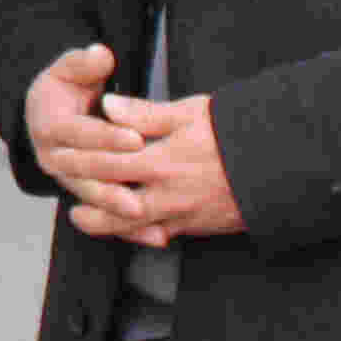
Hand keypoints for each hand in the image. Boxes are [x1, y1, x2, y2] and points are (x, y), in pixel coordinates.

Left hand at [41, 86, 241, 245]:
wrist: (280, 166)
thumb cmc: (236, 134)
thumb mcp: (191, 113)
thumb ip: (145, 114)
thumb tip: (108, 106)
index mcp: (162, 161)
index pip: (108, 164)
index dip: (81, 161)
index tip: (61, 156)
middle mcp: (167, 193)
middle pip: (113, 205)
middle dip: (86, 201)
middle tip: (66, 197)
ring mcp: (181, 215)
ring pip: (132, 227)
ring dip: (105, 224)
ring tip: (83, 217)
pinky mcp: (195, 227)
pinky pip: (158, 235)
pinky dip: (138, 234)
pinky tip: (126, 228)